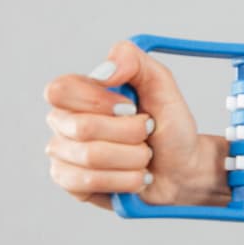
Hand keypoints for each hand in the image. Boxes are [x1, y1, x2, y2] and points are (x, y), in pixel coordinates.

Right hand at [44, 40, 211, 210]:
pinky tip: (136, 176)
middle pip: (83, 128)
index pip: (60, 90)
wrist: (183, 168)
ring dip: (134, 158)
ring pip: (91, 157)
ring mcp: (63, 154)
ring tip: (144, 156)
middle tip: (146, 132)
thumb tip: (104, 71)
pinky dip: (126, 180)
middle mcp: (64, 122)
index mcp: (78, 93)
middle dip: (131, 133)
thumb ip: (134, 61)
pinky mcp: (70, 183)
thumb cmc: (169, 126)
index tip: (131, 108)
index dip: (99, 101)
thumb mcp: (162, 84)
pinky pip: (90, 182)